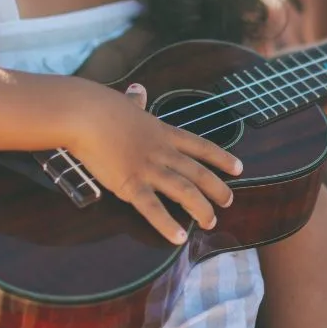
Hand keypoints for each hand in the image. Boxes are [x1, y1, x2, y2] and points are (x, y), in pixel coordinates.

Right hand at [67, 83, 243, 243]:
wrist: (87, 114)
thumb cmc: (102, 107)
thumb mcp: (127, 104)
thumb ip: (136, 102)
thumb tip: (137, 91)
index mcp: (163, 133)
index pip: (200, 146)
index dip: (221, 158)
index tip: (238, 168)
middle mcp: (163, 152)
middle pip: (198, 172)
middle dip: (217, 188)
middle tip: (229, 202)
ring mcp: (148, 169)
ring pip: (184, 191)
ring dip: (200, 208)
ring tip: (210, 222)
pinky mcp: (130, 184)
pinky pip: (153, 208)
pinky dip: (167, 224)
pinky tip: (179, 237)